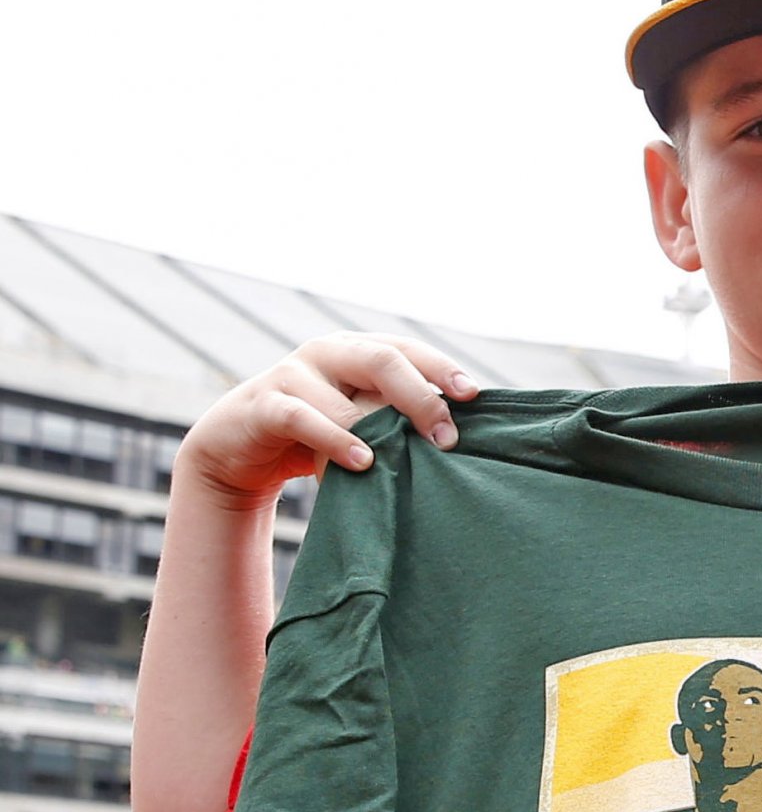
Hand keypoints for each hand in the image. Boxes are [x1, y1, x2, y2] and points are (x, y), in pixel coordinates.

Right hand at [173, 334, 478, 509]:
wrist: (238, 447)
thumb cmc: (314, 434)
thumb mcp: (358, 418)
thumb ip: (393, 414)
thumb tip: (455, 433)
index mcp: (356, 350)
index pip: (406, 349)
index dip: (441, 369)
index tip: (473, 396)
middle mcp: (327, 353)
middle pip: (383, 361)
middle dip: (421, 398)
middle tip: (447, 436)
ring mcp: (292, 374)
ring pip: (345, 396)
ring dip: (379, 430)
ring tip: (410, 456)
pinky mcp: (264, 404)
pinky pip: (303, 418)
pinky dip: (336, 440)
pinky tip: (362, 462)